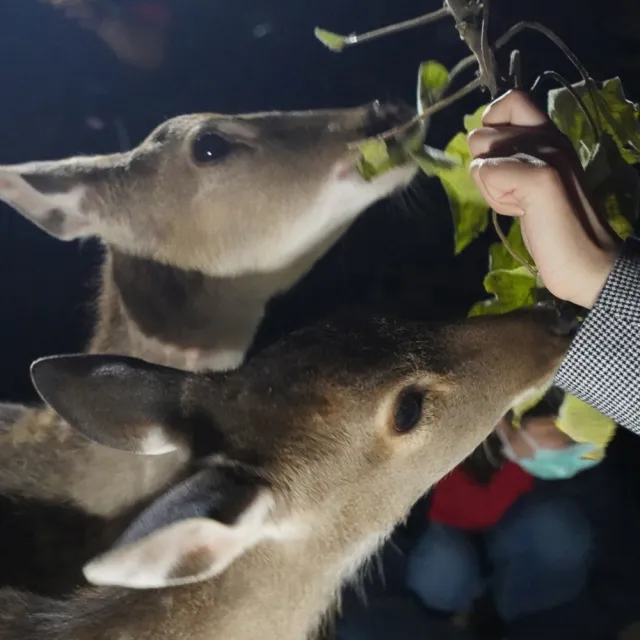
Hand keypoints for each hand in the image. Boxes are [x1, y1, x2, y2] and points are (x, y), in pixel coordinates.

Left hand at [467, 90, 618, 308]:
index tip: (503, 160)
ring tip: (520, 203)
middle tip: (516, 194)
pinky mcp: (540, 176)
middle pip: (481, 134)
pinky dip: (495, 199)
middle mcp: (550, 136)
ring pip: (479, 157)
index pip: (511, 99)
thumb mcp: (530, 182)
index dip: (492, 125)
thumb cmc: (553, 226)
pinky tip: (521, 212)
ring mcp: (547, 153)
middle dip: (486, 170)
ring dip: (490, 188)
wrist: (586, 260)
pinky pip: (486, 173)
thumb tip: (478, 141)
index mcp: (550, 135)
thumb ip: (512, 158)